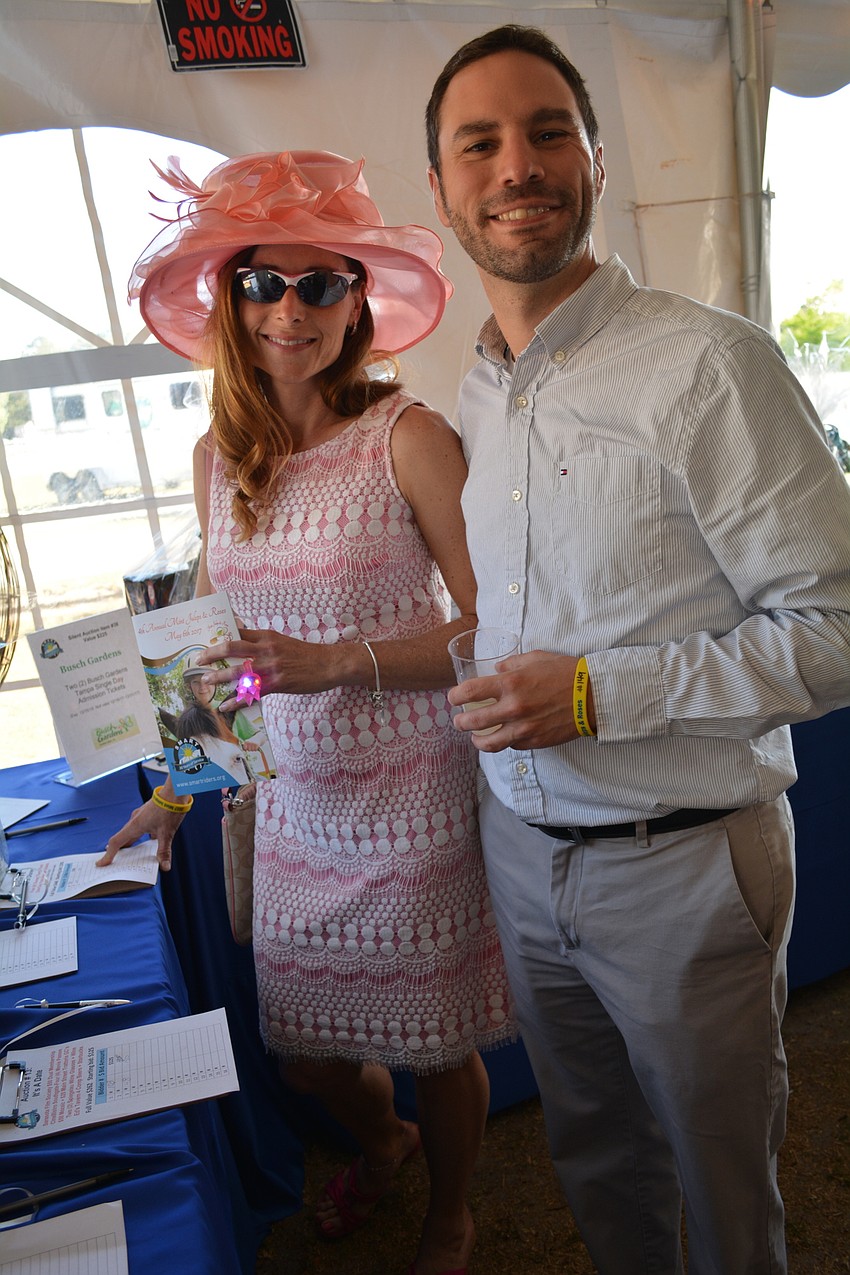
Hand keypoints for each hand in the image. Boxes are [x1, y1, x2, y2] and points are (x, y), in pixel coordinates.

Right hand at [97, 798, 187, 872]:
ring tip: (130, 854)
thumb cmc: (169, 808)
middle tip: (114, 862)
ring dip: (130, 843)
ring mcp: (141, 815)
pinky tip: (150, 840)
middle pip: (122, 838)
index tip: (102, 863)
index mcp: (135, 825)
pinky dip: (141, 836)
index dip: (108, 854)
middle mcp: (135, 820)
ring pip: (132, 832)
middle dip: (118, 851)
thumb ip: (164, 851)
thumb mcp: (167, 833)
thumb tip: (165, 867)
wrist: (175, 791)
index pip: (116, 842)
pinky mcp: (148, 813)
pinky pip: (140, 827)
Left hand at [195, 628, 339, 706]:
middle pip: (231, 648)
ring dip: (219, 677)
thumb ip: (264, 643)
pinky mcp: (278, 683)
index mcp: (268, 636)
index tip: (206, 642)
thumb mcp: (284, 642)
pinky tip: (226, 706)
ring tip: (205, 681)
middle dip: (211, 654)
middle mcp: (266, 649)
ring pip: (238, 671)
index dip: (220, 637)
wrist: (329, 664)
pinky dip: (236, 700)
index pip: (238, 633)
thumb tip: (244, 643)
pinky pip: (251, 693)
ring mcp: (271, 667)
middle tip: (198, 660)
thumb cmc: (307, 654)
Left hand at [448, 651, 592, 751]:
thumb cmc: (566, 673)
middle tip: (459, 721)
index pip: (470, 693)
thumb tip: (497, 670)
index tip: (453, 698)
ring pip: (488, 743)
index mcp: (510, 684)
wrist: (593, 696)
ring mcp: (524, 728)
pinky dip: (504, 742)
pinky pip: (511, 746)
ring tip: (475, 738)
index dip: (455, 696)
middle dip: (460, 722)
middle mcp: (513, 708)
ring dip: (477, 741)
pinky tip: (504, 736)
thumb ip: (511, 664)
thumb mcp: (536, 658)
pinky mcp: (535, 741)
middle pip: (473, 722)